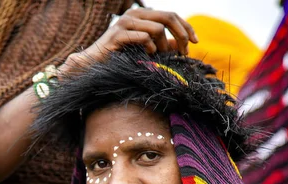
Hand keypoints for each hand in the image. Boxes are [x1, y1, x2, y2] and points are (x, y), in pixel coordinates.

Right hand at [60, 8, 197, 74]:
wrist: (92, 66)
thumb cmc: (119, 59)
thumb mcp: (146, 51)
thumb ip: (163, 46)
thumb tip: (182, 46)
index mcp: (142, 15)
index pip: (171, 15)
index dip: (186, 27)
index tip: (195, 42)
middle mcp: (134, 14)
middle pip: (169, 17)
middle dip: (181, 35)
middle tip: (185, 53)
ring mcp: (125, 22)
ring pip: (158, 28)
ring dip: (164, 46)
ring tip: (160, 59)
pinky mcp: (118, 34)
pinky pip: (144, 37)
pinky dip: (150, 48)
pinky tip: (149, 56)